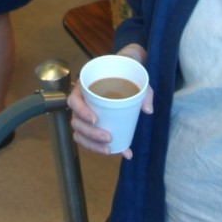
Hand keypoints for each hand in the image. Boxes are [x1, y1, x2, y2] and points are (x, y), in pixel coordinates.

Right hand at [68, 44, 152, 158]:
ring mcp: (86, 115)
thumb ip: (144, 89)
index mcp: (85, 87)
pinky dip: (103, 148)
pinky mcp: (94, 125)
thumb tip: (147, 109)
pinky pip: (91, 140)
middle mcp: (82, 102)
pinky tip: (122, 152)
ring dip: (92, 145)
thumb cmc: (125, 69)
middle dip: (90, 134)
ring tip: (110, 149)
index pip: (73, 100)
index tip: (95, 119)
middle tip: (108, 138)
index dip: (81, 112)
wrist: (126, 69)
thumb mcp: (134, 72)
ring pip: (80, 134)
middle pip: (76, 122)